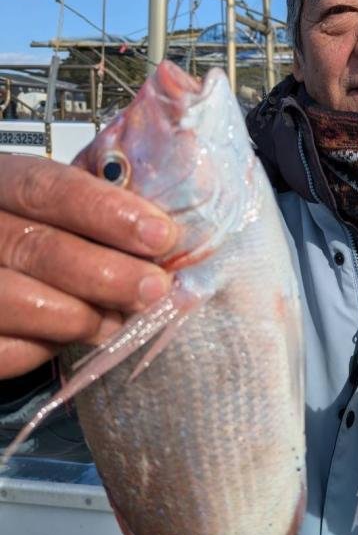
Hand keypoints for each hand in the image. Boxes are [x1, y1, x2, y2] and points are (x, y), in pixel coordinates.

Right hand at [0, 155, 177, 378]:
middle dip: (105, 272)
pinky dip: (48, 346)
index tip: (160, 234)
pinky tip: (84, 337)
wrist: (1, 279)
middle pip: (33, 246)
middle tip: (153, 288)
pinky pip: (6, 348)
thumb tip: (164, 233)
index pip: (45, 187)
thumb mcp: (63, 209)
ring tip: (121, 320)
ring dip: (80, 315)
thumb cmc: (44, 236)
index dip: (104, 210)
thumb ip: (102, 211)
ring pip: (15, 299)